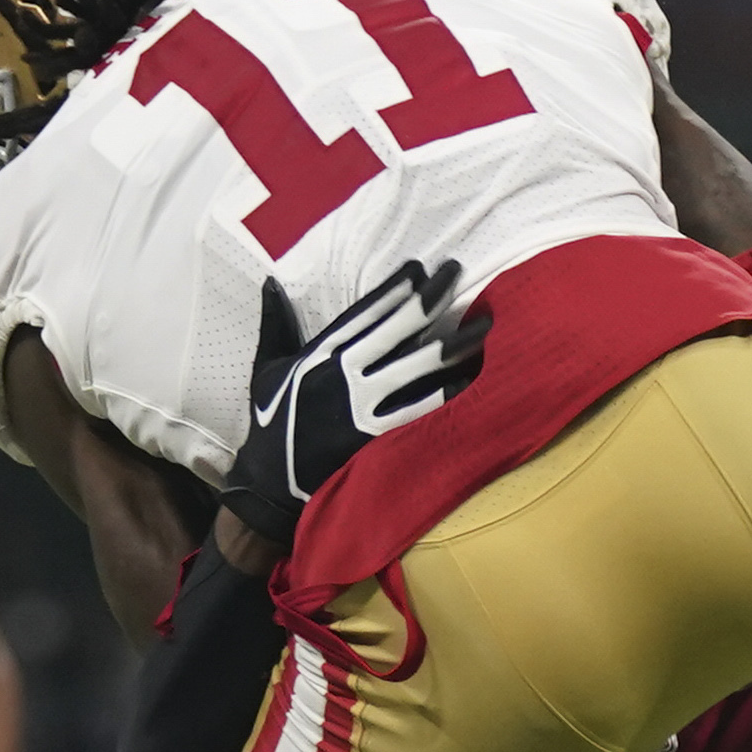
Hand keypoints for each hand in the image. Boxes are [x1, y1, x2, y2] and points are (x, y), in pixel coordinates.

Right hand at [219, 259, 488, 544]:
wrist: (267, 484)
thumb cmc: (271, 423)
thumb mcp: (267, 368)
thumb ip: (275, 323)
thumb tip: (271, 282)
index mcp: (318, 353)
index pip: (365, 311)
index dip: (395, 288)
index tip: (420, 267)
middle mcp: (342, 373)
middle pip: (397, 327)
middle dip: (429, 297)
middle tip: (456, 272)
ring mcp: (360, 405)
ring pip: (416, 366)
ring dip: (453, 345)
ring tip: (484, 325)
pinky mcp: (372, 437)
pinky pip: (416, 411)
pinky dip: (444, 395)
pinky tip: (469, 380)